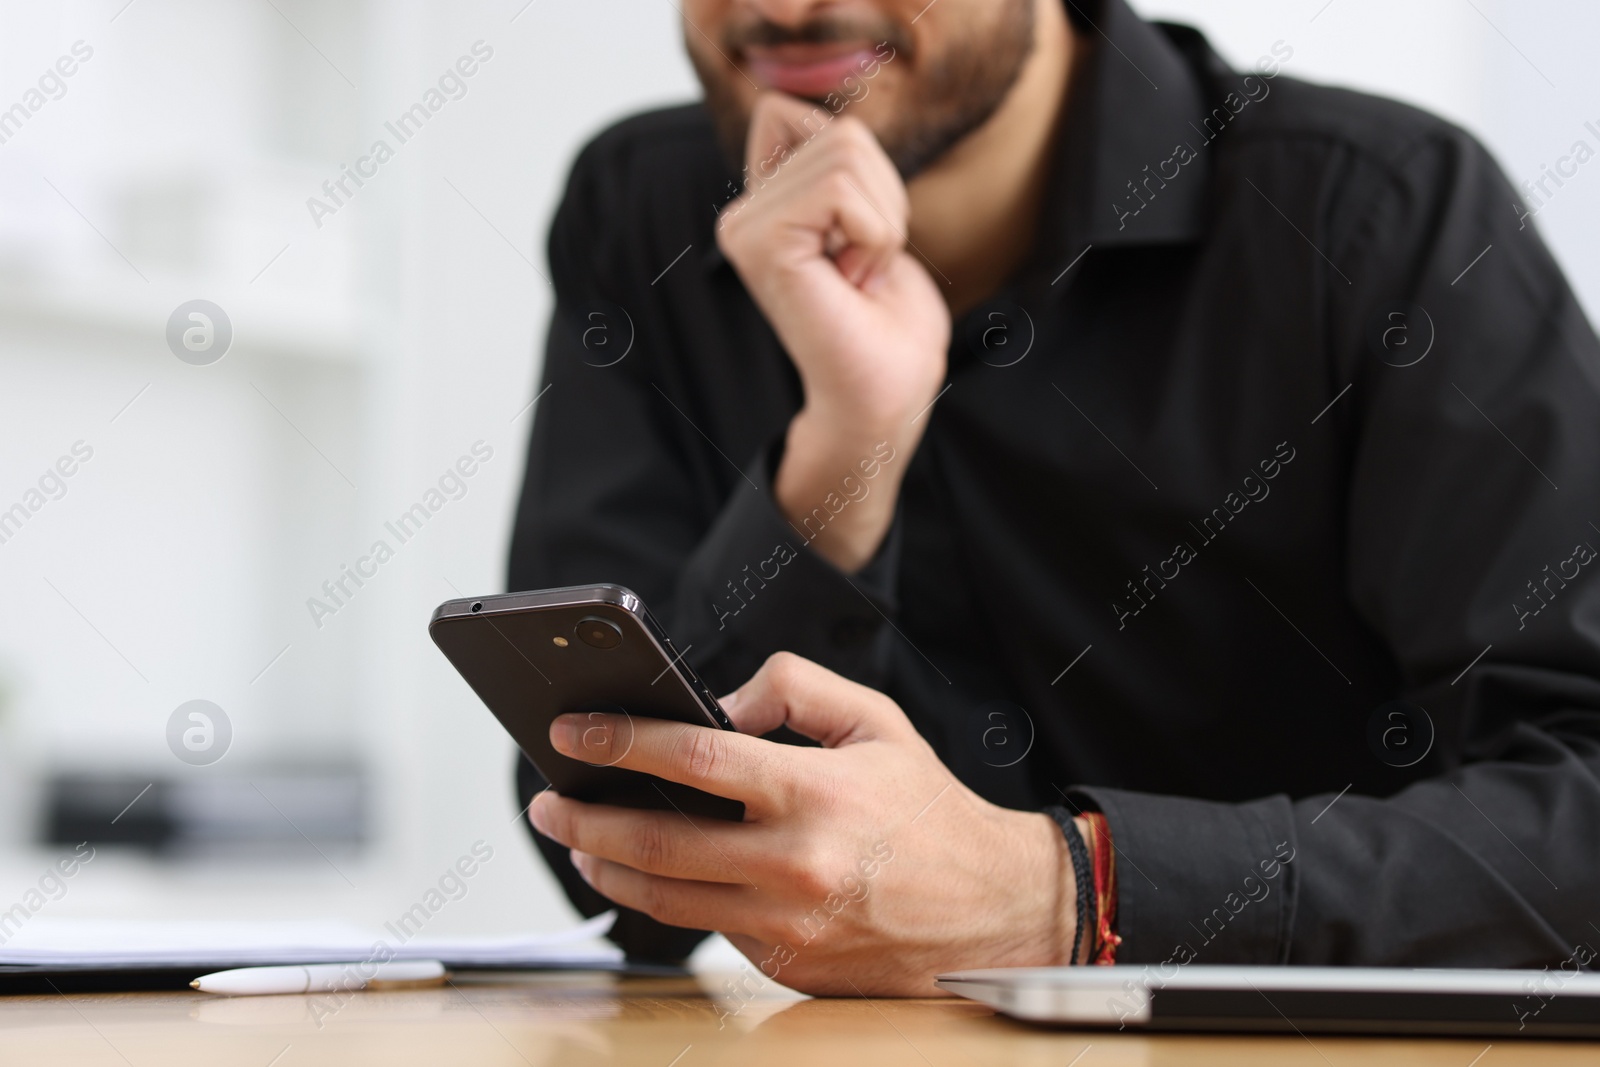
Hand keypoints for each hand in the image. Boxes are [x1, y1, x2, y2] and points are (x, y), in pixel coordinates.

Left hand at [528, 653, 1079, 995]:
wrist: (992, 909)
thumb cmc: (928, 810)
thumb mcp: (877, 721)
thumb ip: (794, 688)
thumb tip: (718, 705)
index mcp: (815, 792)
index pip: (692, 759)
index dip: (620, 741)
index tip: (571, 731)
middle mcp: (795, 864)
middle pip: (657, 843)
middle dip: (584, 819)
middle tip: (548, 802)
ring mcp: (787, 925)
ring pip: (666, 900)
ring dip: (606, 869)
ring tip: (579, 842)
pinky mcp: (785, 966)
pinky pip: (709, 928)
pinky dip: (669, 900)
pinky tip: (648, 875)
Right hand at [716, 94, 950, 572]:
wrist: (882, 400)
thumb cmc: (886, 328)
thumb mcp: (873, 219)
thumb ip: (839, 167)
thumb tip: (803, 113)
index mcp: (764, 208)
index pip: (803, 115)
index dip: (864, 172)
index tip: (859, 244)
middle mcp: (742, 215)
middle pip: (841, 133)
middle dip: (884, 202)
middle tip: (864, 271)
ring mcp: (745, 229)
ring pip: (846, 154)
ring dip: (882, 223)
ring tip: (858, 279)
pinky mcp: (761, 244)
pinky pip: (842, 189)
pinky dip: (875, 235)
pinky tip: (852, 284)